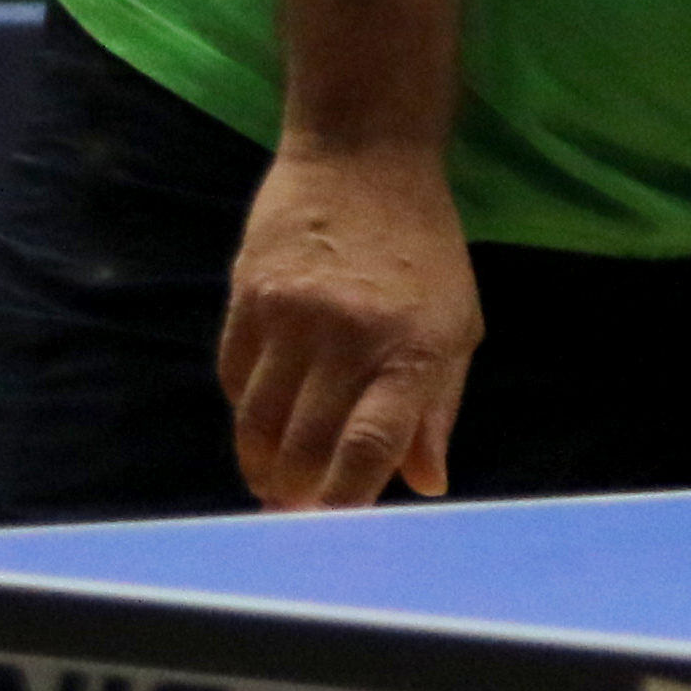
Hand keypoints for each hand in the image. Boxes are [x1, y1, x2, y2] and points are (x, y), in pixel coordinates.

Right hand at [220, 141, 482, 507]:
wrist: (366, 157)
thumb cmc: (423, 249)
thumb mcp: (458, 322)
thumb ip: (438, 407)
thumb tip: (425, 484)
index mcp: (414, 345)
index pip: (371, 444)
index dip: (348, 498)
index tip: (335, 532)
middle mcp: (350, 335)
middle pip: (307, 444)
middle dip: (300, 493)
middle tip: (300, 512)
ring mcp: (292, 317)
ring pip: (259, 422)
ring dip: (263, 466)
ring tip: (274, 486)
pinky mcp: (247, 298)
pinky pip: (232, 381)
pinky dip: (243, 414)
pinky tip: (260, 427)